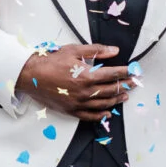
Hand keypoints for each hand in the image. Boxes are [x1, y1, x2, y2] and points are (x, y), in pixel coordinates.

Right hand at [16, 44, 134, 122]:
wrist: (31, 76)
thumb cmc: (50, 62)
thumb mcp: (74, 50)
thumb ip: (96, 50)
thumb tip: (114, 51)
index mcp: (86, 75)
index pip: (113, 74)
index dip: (125, 72)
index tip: (134, 71)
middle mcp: (85, 91)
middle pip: (111, 90)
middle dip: (125, 85)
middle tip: (134, 83)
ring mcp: (78, 103)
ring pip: (103, 104)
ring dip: (116, 100)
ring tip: (124, 96)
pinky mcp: (71, 110)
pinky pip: (90, 116)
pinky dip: (100, 115)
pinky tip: (108, 113)